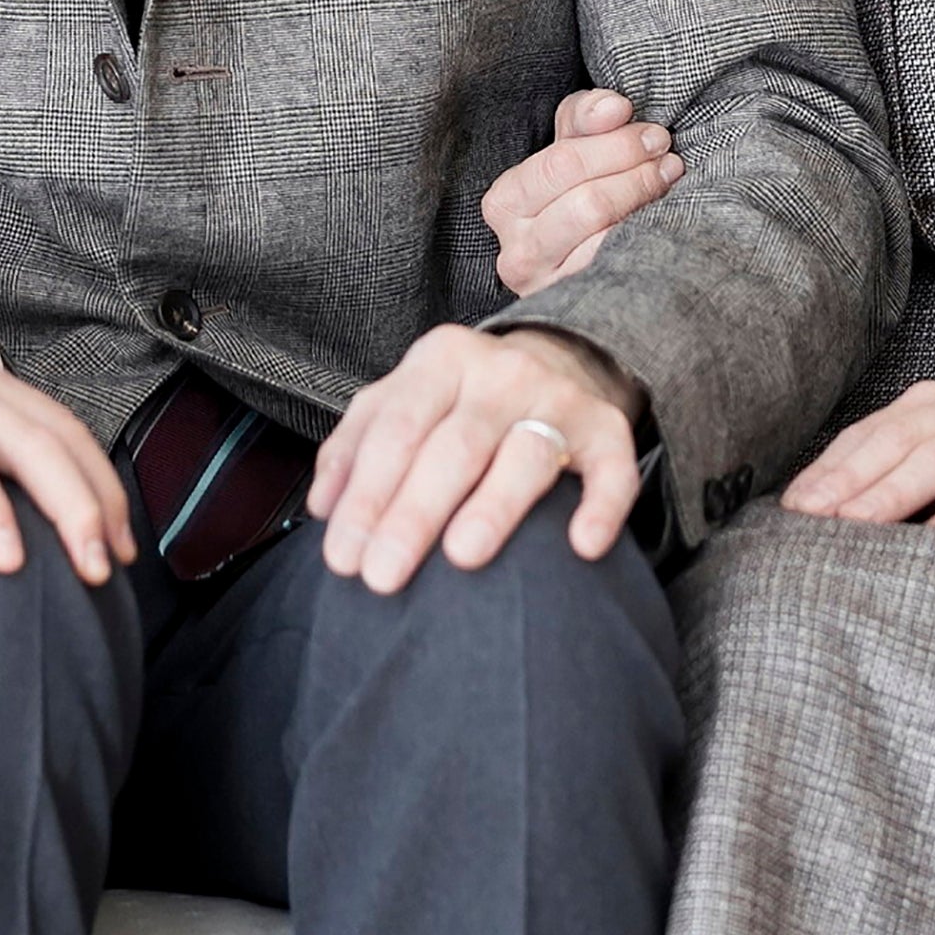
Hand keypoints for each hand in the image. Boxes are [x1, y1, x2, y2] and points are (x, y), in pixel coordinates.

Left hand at [308, 323, 642, 589]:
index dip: (366, 495)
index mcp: (441, 359)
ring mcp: (558, 398)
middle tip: (382, 577)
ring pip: (525, 456)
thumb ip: (355, 445)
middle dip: (413, 514)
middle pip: (454, 448)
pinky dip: (602, 505)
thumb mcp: (401, 400)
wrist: (559, 357)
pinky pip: (612, 468)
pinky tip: (582, 545)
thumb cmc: (460, 399)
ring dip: (493, 508)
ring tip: (462, 559)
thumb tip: (322, 508)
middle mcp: (501, 372)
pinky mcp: (607, 427)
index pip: (396, 429)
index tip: (343, 558)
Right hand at [482, 88, 681, 293]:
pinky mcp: (575, 304)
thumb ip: (586, 116)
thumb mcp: (570, 145)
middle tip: (666, 156)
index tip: (652, 135)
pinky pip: (618, 266)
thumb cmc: (574, 192)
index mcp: (504, 202)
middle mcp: (516, 251)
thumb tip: (615, 107)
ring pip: (602, 234)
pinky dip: (645, 236)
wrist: (578, 262)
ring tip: (667, 179)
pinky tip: (661, 219)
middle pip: (586, 202)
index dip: (614, 145)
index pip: (560, 165)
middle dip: (634, 172)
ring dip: (644, 201)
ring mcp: (545, 286)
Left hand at [784, 381, 934, 529]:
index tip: (792, 506)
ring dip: (890, 493)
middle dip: (845, 480)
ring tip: (852, 525)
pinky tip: (929, 538)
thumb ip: (897, 472)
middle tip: (807, 517)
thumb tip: (824, 514)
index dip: (827, 468)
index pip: (868, 433)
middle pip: (894, 440)